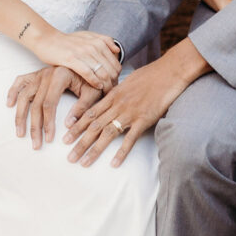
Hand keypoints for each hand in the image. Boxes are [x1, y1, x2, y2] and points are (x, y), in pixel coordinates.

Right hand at [7, 66, 102, 148]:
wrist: (91, 64)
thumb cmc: (93, 80)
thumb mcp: (93, 92)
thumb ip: (82, 108)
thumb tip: (68, 126)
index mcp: (61, 76)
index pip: (49, 104)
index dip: (47, 123)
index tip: (49, 138)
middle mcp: (47, 74)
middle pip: (35, 103)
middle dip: (34, 126)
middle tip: (36, 144)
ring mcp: (40, 74)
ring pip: (24, 95)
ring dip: (20, 115)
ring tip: (20, 133)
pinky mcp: (36, 75)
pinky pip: (20, 81)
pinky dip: (13, 92)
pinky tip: (10, 105)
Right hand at [30, 30, 120, 89]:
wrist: (47, 39)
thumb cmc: (67, 41)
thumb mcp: (87, 36)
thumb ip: (103, 40)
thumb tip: (117, 50)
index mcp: (98, 42)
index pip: (116, 63)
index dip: (117, 77)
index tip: (114, 85)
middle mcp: (93, 46)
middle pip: (111, 70)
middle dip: (113, 83)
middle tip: (111, 92)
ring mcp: (83, 52)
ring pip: (102, 73)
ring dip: (106, 85)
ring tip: (105, 92)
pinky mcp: (72, 59)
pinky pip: (88, 73)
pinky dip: (95, 82)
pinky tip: (97, 87)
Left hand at [64, 39, 207, 167]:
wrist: (170, 71)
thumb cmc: (152, 75)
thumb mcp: (130, 81)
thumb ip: (118, 92)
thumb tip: (111, 99)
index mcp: (113, 94)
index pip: (90, 112)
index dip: (77, 125)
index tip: (65, 136)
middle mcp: (118, 104)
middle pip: (94, 125)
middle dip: (79, 142)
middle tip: (68, 156)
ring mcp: (130, 112)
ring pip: (107, 133)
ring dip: (93, 150)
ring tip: (83, 162)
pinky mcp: (144, 119)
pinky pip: (130, 139)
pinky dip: (121, 152)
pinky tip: (113, 164)